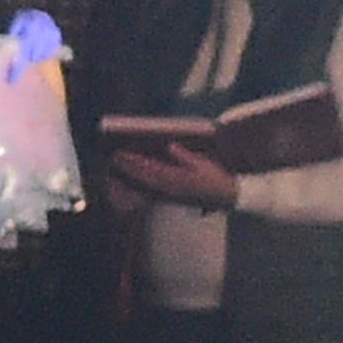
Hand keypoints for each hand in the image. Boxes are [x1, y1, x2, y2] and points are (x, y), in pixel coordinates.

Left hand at [109, 143, 238, 211]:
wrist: (226, 197)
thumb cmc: (216, 177)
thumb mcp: (203, 163)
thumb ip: (185, 156)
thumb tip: (170, 145)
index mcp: (178, 179)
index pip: (151, 169)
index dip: (135, 162)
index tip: (123, 154)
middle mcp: (172, 188)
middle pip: (145, 177)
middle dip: (129, 167)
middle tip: (115, 157)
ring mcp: (171, 193)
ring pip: (147, 184)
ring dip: (133, 174)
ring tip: (120, 163)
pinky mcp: (173, 196)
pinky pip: (153, 189)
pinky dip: (142, 182)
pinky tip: (134, 175)